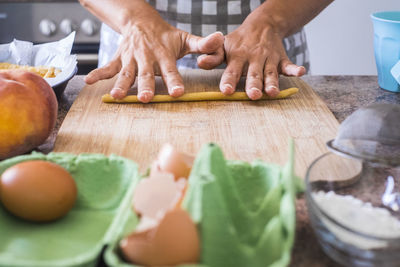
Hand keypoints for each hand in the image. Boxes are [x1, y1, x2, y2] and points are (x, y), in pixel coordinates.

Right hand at [85, 15, 223, 102]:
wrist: (141, 21)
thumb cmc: (165, 35)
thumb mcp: (185, 38)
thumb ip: (202, 44)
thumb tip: (220, 39)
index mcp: (164, 54)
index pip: (171, 69)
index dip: (174, 80)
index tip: (177, 92)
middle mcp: (147, 57)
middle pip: (146, 73)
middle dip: (146, 86)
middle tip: (147, 98)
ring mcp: (131, 58)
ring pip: (126, 73)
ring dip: (122, 85)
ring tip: (117, 97)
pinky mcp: (119, 58)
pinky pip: (108, 67)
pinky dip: (99, 74)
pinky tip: (89, 82)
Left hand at [199, 16, 305, 99]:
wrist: (262, 24)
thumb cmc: (238, 42)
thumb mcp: (223, 46)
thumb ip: (213, 57)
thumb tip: (200, 62)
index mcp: (237, 56)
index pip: (232, 70)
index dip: (228, 80)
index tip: (226, 91)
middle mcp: (254, 58)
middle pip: (253, 74)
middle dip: (253, 85)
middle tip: (253, 95)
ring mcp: (269, 58)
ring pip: (270, 72)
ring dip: (272, 82)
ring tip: (272, 93)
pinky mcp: (281, 59)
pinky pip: (289, 64)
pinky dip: (295, 69)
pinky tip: (301, 72)